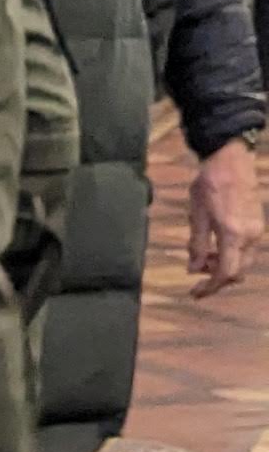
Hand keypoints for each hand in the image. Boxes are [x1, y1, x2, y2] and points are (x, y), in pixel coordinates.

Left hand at [189, 140, 260, 292]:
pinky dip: (232, 254)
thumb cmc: (209, 185)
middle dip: (217, 279)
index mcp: (234, 235)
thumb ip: (197, 245)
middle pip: (238, 272)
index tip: (195, 293)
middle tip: (197, 276)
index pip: (226, 273)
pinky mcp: (258, 223)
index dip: (210, 287)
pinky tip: (216, 246)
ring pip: (244, 261)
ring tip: (204, 258)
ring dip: (225, 266)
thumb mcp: (196, 216)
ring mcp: (258, 230)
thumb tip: (194, 270)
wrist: (230, 159)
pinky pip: (247, 249)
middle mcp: (251, 236)